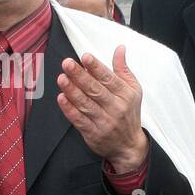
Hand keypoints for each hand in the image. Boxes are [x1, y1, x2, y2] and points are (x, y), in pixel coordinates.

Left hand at [56, 46, 147, 172]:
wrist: (128, 146)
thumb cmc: (129, 113)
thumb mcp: (133, 90)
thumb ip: (123, 69)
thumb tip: (120, 48)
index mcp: (125, 95)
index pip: (109, 78)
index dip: (96, 67)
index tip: (85, 57)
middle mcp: (115, 107)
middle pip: (95, 89)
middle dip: (80, 75)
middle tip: (67, 64)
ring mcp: (104, 121)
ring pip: (85, 104)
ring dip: (72, 91)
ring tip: (62, 78)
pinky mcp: (93, 133)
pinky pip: (79, 120)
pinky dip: (70, 109)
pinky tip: (62, 98)